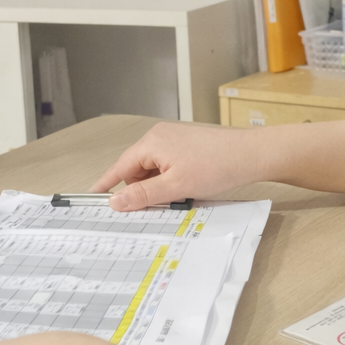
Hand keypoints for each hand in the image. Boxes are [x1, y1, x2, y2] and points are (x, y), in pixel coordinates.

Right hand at [91, 122, 269, 210]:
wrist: (251, 155)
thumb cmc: (217, 166)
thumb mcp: (176, 187)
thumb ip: (143, 196)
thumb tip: (115, 201)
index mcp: (151, 143)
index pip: (120, 167)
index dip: (107, 185)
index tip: (93, 198)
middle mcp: (158, 137)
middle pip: (136, 170)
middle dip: (141, 190)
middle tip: (154, 208)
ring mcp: (173, 139)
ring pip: (153, 170)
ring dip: (158, 187)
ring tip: (177, 197)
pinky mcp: (186, 145)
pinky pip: (167, 166)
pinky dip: (170, 180)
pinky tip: (185, 190)